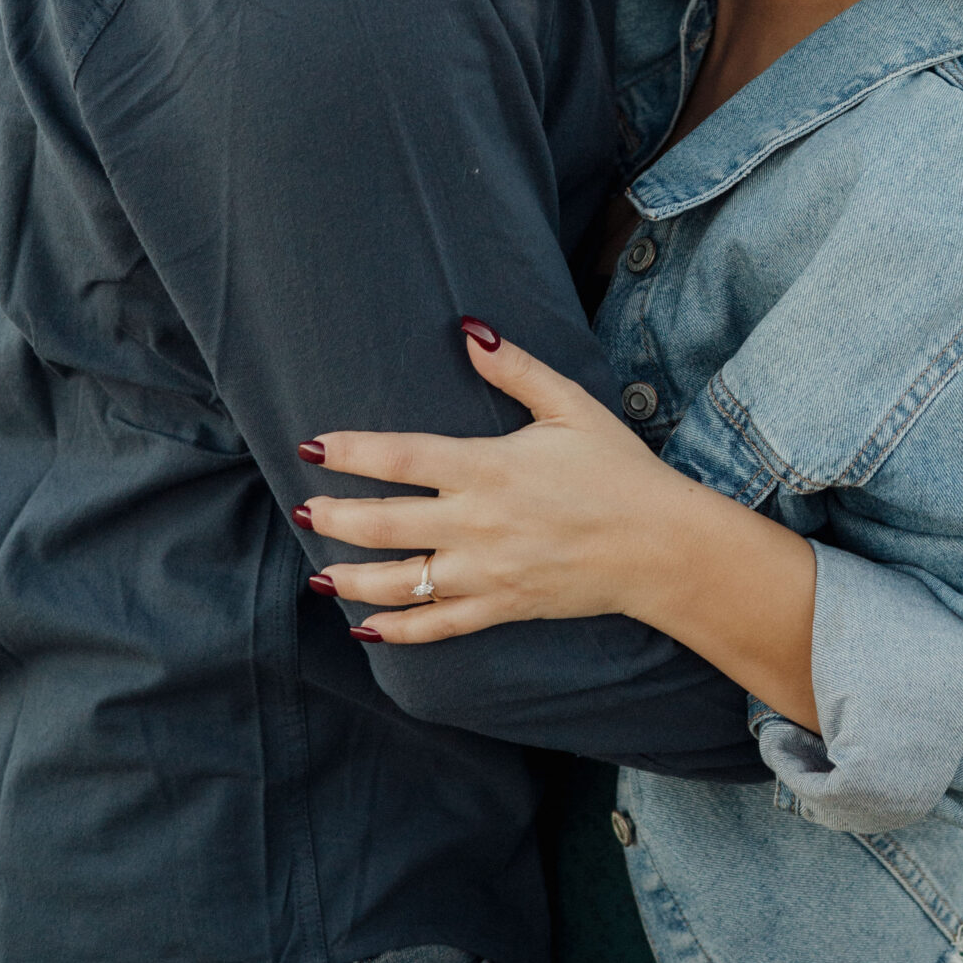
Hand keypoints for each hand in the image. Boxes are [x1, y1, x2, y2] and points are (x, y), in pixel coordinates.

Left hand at [299, 329, 692, 643]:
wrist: (659, 546)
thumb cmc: (618, 469)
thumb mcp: (572, 405)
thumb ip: (515, 369)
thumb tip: (468, 330)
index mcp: (489, 467)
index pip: (402, 457)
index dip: (353, 452)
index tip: (313, 447)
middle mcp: (478, 522)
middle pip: (386, 523)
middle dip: (335, 517)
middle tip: (303, 508)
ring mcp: (486, 572)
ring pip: (400, 583)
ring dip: (352, 577)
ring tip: (318, 572)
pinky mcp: (501, 607)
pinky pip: (437, 626)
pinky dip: (397, 631)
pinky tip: (366, 628)